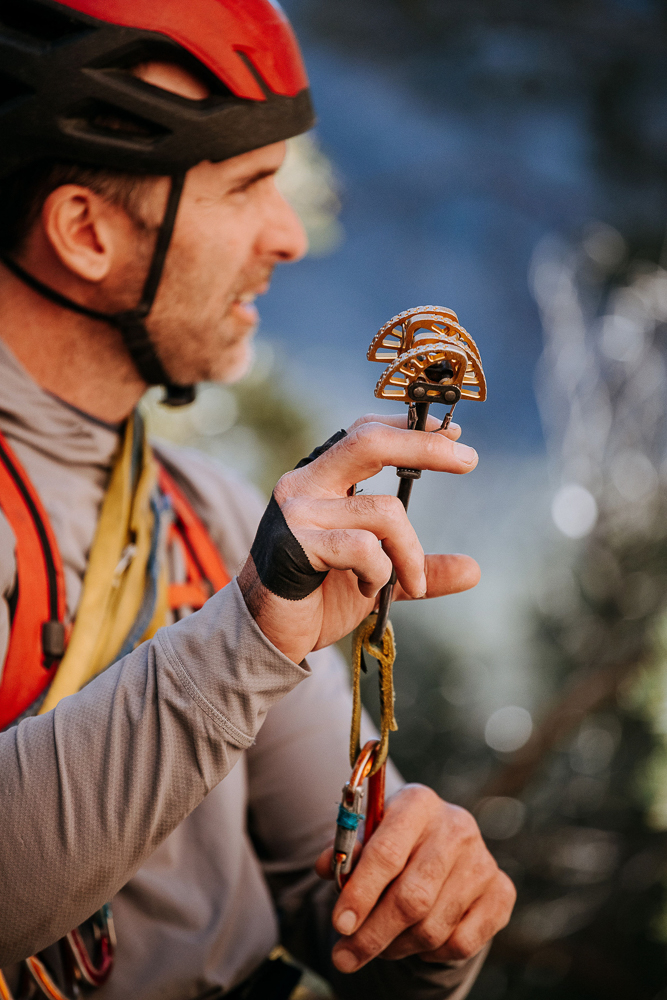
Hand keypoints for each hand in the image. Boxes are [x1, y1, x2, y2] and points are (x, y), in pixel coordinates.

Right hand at [238, 414, 479, 662]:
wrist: (268, 636)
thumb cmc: (317, 598)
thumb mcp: (378, 577)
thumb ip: (418, 568)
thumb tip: (474, 570)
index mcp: (322, 480)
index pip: (365, 433)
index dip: (410, 428)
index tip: (453, 431)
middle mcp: (305, 483)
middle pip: (370, 442)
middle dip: (424, 446)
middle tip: (468, 460)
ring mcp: (296, 512)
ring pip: (383, 512)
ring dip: (410, 554)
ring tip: (411, 585)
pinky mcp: (293, 545)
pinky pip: (362, 547)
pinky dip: (380, 572)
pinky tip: (368, 589)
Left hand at [315, 784, 515, 971]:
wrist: (438, 848)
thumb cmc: (392, 843)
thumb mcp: (365, 838)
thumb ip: (344, 852)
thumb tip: (327, 867)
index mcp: (417, 802)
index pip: (387, 852)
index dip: (361, 893)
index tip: (339, 925)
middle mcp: (456, 825)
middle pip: (412, 897)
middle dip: (373, 934)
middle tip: (345, 957)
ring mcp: (483, 859)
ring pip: (433, 927)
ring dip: (398, 946)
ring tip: (380, 943)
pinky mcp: (502, 892)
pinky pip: (462, 943)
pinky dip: (432, 953)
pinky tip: (418, 941)